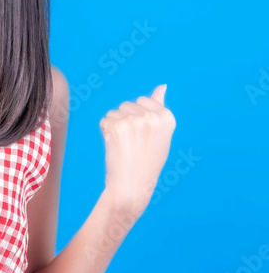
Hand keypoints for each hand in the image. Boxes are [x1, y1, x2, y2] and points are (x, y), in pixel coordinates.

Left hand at [100, 84, 175, 214]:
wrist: (132, 187)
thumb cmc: (147, 162)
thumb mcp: (161, 134)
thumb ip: (160, 108)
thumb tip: (162, 85)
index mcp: (167, 117)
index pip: (144, 101)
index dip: (139, 119)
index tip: (143, 137)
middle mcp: (152, 117)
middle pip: (127, 104)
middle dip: (126, 120)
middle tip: (133, 144)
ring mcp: (134, 121)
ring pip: (114, 112)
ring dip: (115, 127)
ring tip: (125, 146)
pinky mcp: (116, 126)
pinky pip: (104, 120)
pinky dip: (106, 132)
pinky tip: (115, 147)